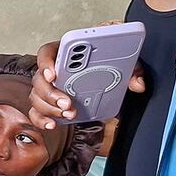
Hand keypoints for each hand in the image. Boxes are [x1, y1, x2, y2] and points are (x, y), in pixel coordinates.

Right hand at [28, 41, 145, 129]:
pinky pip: (37, 112)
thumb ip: (133, 67)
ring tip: (69, 113)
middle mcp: (54, 69)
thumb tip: (138, 84)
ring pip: (37, 98)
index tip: (54, 73)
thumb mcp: (125, 56)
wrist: (111, 71)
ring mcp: (50, 88)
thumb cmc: (111, 58)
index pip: (46, 52)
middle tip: (67, 102)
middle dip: (50, 93)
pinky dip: (42, 120)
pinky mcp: (51, 104)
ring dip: (50, 108)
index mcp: (65, 51)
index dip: (46, 63)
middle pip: (39, 79)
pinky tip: (53, 124)